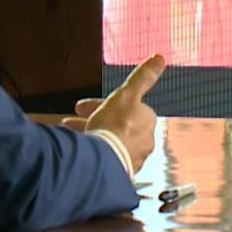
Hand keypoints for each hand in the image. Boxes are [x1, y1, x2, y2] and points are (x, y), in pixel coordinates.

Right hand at [60, 54, 164, 174]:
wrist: (103, 161)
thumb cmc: (116, 125)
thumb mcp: (126, 93)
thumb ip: (142, 77)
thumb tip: (160, 58)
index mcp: (147, 122)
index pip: (125, 107)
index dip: (102, 103)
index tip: (81, 106)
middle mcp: (144, 142)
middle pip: (116, 126)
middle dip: (94, 120)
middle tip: (72, 121)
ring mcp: (132, 159)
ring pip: (109, 143)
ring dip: (91, 137)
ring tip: (72, 137)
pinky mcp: (119, 173)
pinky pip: (104, 159)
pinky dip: (92, 153)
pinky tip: (80, 153)